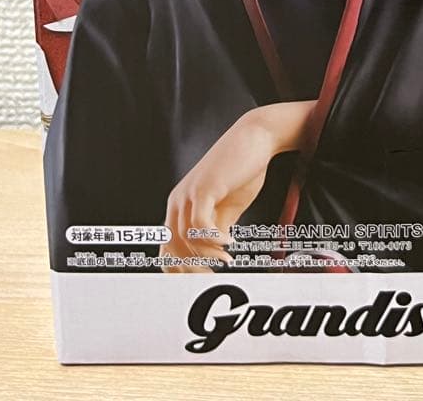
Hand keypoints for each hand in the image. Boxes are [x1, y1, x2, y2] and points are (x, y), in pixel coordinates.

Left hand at [160, 100, 315, 272]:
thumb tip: (214, 257)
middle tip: (213, 281)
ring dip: (207, 256)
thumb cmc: (242, 171)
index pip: (166, 248)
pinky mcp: (203, 187)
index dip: (179, 271)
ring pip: (184, 239)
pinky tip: (229, 243)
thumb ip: (217, 230)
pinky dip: (214, 240)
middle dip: (191, 270)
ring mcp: (188, 194)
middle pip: (172, 249)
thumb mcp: (227, 208)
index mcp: (180, 207)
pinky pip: (200, 224)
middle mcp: (177, 201)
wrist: (255, 139)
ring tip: (226, 261)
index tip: (201, 283)